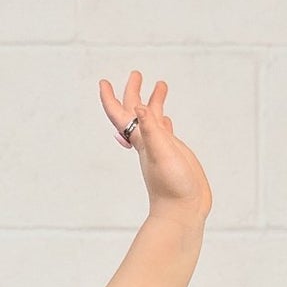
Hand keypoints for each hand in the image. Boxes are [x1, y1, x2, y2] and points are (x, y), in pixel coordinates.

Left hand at [98, 70, 212, 222]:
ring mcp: (161, 150)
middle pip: (136, 112)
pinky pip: (166, 134)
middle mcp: (148, 143)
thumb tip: (140, 108)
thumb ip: (151, 131)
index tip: (103, 82)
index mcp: (141, 140)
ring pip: (153, 121)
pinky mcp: (173, 157)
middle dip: (134, 92)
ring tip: (160, 85)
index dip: (110, 98)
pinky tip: (167, 120)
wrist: (183, 212)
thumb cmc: (171, 187)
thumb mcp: (161, 153)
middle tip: (137, 73)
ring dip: (153, 103)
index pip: (121, 114)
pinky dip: (164, 123)